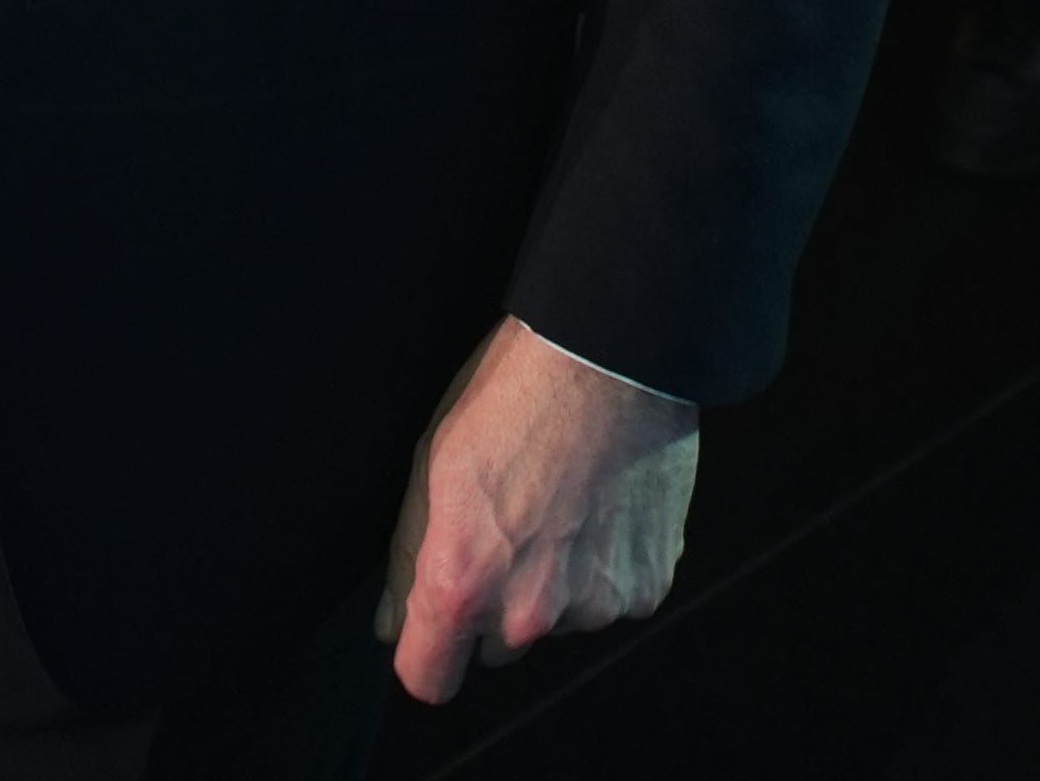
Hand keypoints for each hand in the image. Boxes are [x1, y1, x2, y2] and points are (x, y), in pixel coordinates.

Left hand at [381, 318, 698, 701]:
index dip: (426, 655)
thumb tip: (393, 627)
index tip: (432, 629)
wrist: (608, 359)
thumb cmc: (508, 402)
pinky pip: (611, 599)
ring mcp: (593, 606)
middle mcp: (528, 613)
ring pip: (558, 621)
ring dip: (555, 585)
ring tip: (560, 504)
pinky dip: (604, 568)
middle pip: (497, 648)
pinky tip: (600, 507)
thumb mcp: (430, 468)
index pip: (428, 681)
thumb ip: (408, 561)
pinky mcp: (646, 589)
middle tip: (509, 529)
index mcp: (463, 585)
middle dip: (495, 608)